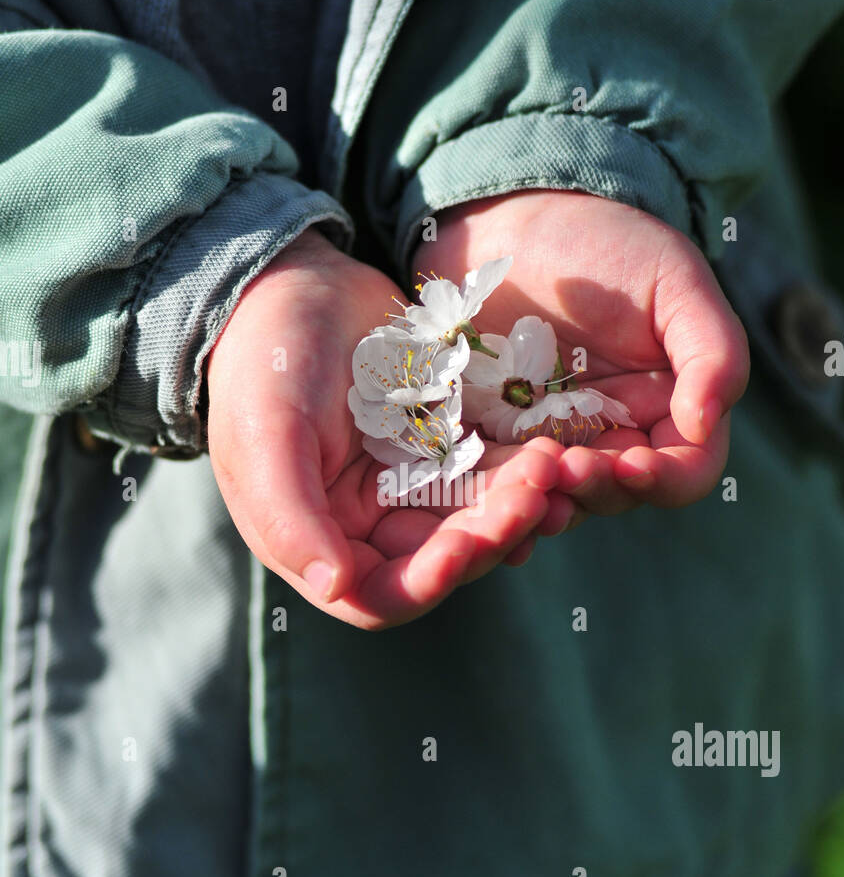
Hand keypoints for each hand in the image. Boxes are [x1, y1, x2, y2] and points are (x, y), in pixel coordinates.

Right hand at [206, 229, 571, 629]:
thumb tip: (335, 586)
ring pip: (476, 517)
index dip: (428, 581)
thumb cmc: (263, 363)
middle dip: (490, 533)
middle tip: (533, 492)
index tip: (465, 545)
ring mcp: (409, 487)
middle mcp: (367, 527)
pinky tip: (547, 450)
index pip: (382, 593)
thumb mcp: (266, 437)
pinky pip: (490, 472)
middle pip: (444, 558)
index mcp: (317, 540)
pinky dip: (517, 469)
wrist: (293, 282)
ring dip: (514, 503)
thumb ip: (291, 517)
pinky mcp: (443, 448)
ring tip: (546, 464)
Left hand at [413, 190, 749, 517]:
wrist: (509, 219)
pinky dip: (493, 497)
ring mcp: (549, 444)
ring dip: (544, 501)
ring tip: (524, 487)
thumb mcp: (673, 281)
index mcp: (668, 410)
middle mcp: (612, 438)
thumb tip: (706, 424)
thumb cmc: (605, 242)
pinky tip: (483, 498)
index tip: (630, 463)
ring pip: (556, 499)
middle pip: (617, 494)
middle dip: (595, 489)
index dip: (662, 478)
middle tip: (565, 469)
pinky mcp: (492, 441)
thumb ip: (710, 351)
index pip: (683, 471)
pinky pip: (495, 483)